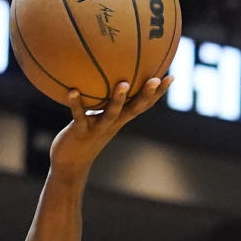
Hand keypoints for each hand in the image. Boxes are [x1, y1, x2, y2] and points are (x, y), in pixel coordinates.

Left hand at [49, 76, 172, 180]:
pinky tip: (72, 91)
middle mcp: (113, 123)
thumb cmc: (84, 136)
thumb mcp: (98, 118)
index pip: (143, 105)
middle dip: (146, 95)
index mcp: (120, 119)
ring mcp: (98, 128)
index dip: (157, 94)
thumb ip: (103, 101)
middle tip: (155, 79)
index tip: (170, 77)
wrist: (70, 164)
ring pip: (111, 114)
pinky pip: (79, 116)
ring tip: (123, 84)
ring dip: (118, 100)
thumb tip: (109, 78)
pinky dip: (76, 104)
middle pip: (134, 109)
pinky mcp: (80, 132)